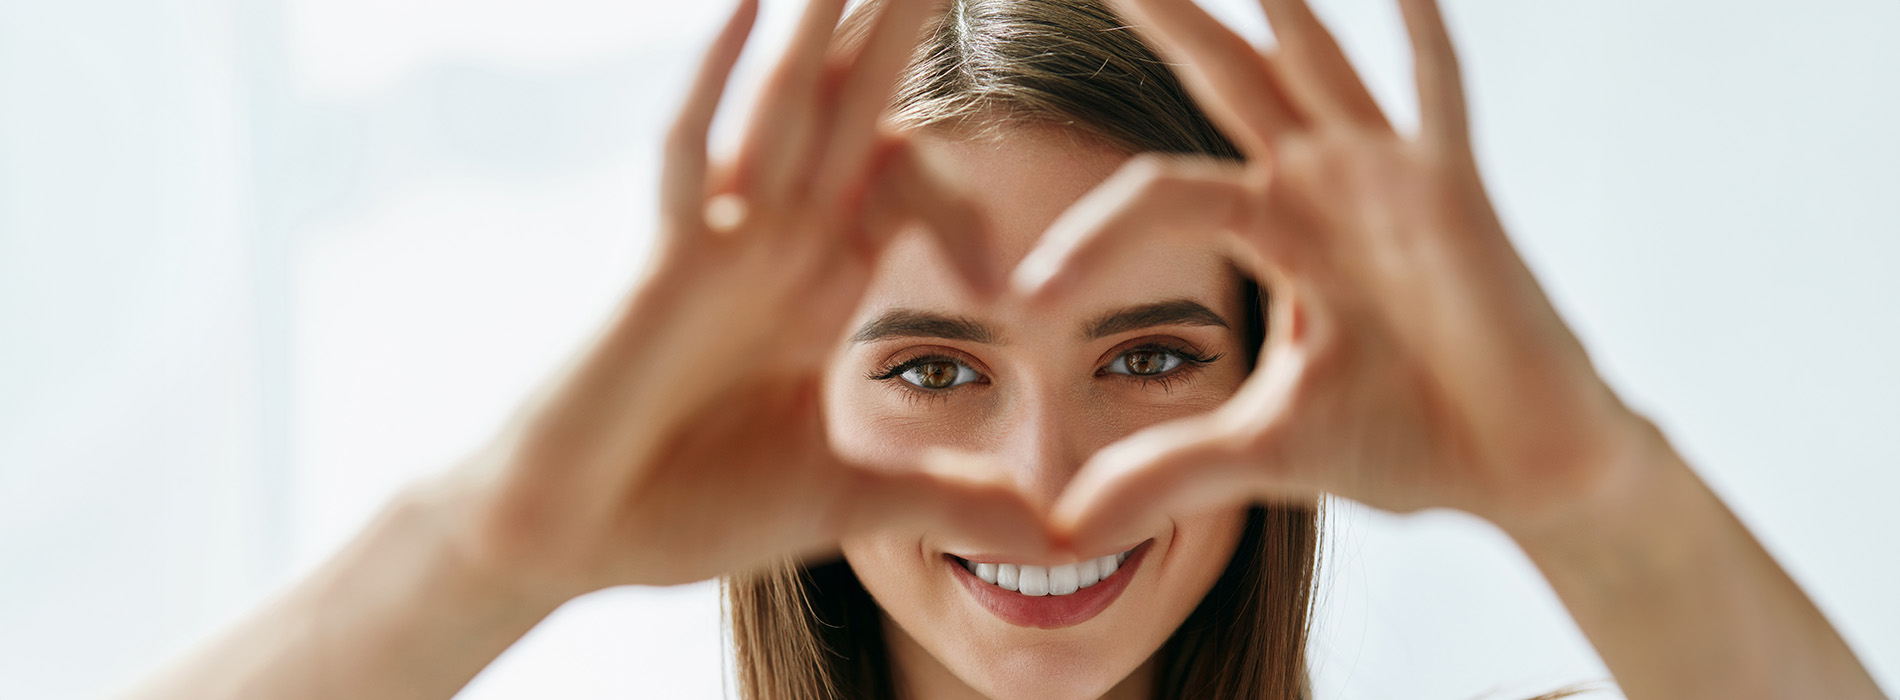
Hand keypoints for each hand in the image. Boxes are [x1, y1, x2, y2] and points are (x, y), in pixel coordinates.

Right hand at [430, 0, 1050, 597]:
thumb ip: (949, 502)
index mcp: (820, 286)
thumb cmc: (686, 510)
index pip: (900, 185)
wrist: (569, 542)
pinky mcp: (664, 266)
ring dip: (828, 25)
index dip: (956, 178)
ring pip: (786, 106)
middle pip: (851, 110)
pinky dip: (717, 83)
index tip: (1019, 182)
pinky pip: (692, 157)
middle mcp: (775, 246)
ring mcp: (719, 246)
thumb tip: (1056, 540)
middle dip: (897, 29)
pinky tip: (752, 7)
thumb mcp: (850, 502)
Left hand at [1022, 0, 1658, 552]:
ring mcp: (1389, 178)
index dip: (1088, 240)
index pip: (1155, 198)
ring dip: (1275, 2)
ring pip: (1315, 59)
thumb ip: (1164, 473)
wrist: (1521, 473)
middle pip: (1224, 77)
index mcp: (1273, 230)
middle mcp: (1322, 185)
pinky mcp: (1455, 194)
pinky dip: (1420, 33)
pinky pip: (1437, 95)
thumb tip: (1060, 528)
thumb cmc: (1408, 441)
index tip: (1022, 297)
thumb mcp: (1263, 451)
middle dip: (1166, 16)